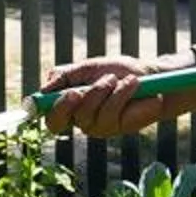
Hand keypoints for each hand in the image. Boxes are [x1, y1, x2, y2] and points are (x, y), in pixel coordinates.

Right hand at [37, 56, 192, 138]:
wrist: (151, 76)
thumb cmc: (118, 71)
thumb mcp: (88, 68)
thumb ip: (64, 76)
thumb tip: (44, 88)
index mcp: (70, 106)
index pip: (49, 117)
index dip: (45, 109)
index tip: (51, 94)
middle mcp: (80, 121)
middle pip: (58, 121)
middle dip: (66, 103)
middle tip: (76, 91)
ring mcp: (98, 127)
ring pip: (86, 114)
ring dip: (101, 91)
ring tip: (115, 78)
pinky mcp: (118, 129)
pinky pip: (111, 113)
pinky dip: (121, 93)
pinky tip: (132, 85)